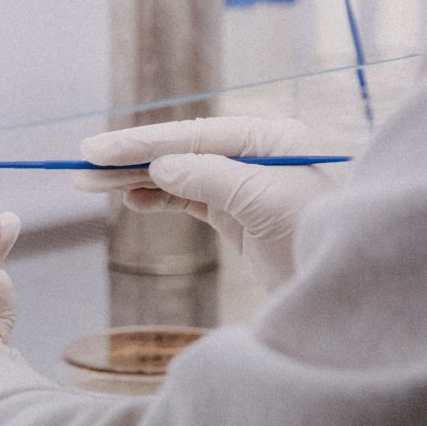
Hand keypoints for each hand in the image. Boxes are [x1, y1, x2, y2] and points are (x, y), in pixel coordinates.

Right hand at [71, 116, 335, 290]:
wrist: (344, 290)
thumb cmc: (316, 236)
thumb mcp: (263, 201)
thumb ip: (210, 178)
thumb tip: (160, 166)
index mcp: (268, 137)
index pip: (192, 135)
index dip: (142, 142)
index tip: (98, 150)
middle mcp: (255, 154)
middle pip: (180, 151)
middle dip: (130, 159)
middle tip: (82, 166)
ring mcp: (245, 183)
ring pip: (179, 175)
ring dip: (135, 180)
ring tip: (91, 185)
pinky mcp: (239, 213)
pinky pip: (189, 199)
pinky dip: (158, 199)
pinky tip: (130, 199)